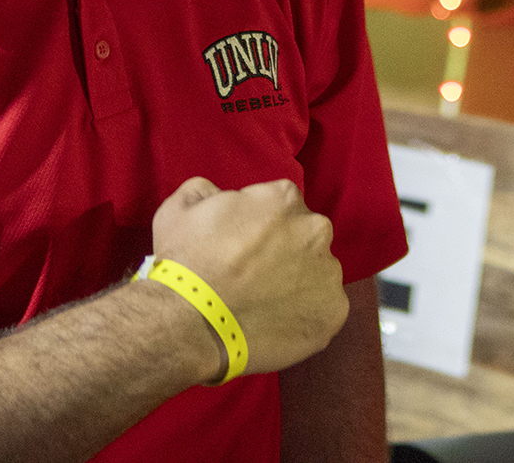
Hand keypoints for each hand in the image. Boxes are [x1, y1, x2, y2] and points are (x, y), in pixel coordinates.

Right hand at [150, 178, 347, 378]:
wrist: (190, 323)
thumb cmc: (184, 263)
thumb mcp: (181, 207)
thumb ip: (207, 191)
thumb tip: (218, 195)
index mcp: (284, 198)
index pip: (280, 206)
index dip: (260, 228)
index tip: (243, 248)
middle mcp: (315, 230)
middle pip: (304, 238)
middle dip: (284, 253)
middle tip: (253, 277)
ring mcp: (328, 273)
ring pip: (316, 275)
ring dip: (296, 285)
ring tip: (262, 305)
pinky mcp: (333, 313)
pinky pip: (322, 311)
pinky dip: (303, 318)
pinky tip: (274, 323)